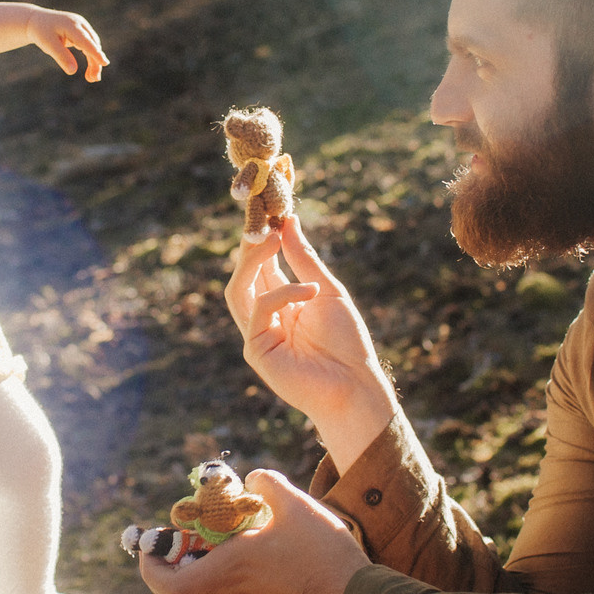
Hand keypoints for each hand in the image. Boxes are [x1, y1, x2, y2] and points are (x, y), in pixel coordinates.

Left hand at [25, 8, 108, 81]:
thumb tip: (73, 71)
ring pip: (93, 46)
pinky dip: (90, 57)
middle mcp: (80, 24)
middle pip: (92, 45)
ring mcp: (81, 27)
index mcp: (72, 25)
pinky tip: (89, 71)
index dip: (95, 53)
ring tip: (91, 79)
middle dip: (95, 62)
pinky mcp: (81, 32)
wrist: (36, 20)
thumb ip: (61, 57)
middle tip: (93, 80)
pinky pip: (89, 46)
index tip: (105, 63)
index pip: (86, 41)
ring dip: (94, 62)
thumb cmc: (41, 32)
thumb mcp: (48, 45)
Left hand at [139, 470, 368, 593]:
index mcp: (230, 570)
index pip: (171, 589)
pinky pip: (223, 593)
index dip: (151, 569)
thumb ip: (267, 485)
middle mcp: (232, 590)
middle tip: (177, 536)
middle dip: (168, 566)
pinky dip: (216, 572)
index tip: (151, 543)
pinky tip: (238, 544)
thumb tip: (251, 478)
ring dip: (192, 569)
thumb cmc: (322, 555)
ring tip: (205, 537)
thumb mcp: (294, 505)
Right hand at [226, 217, 396, 464]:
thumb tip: (288, 221)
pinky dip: (283, 294)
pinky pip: (258, 310)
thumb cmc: (347, 341)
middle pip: (246, 274)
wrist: (354, 384)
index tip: (269, 210)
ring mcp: (258, 333)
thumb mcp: (328, 290)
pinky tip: (311, 291)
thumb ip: (303, 258)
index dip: (263, 238)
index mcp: (284, 301)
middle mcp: (266, 316)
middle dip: (251, 245)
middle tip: (264, 220)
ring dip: (252, 261)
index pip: (264, 264)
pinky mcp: (256, 350)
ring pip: (238, 289)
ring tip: (272, 238)